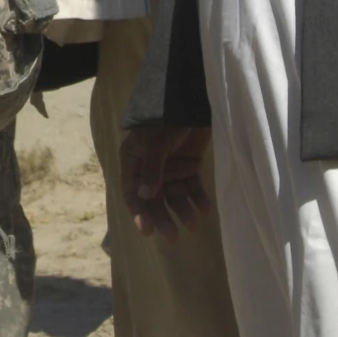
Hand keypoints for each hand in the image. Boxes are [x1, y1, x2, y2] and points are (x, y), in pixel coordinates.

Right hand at [119, 125, 210, 239]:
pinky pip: (192, 187)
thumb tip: (145, 196)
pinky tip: (205, 208)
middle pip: (155, 200)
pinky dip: (198, 198)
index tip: (147, 230)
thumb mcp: (155, 142)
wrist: (190, 100)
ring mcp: (170, 169)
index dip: (138, 212)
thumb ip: (152, 169)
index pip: (132, 193)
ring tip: (193, 224)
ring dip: (183, 210)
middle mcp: (151, 169)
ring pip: (175, 196)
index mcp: (134, 162)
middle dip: (163, 217)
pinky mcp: (189, 166)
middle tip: (173, 236)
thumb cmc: (165, 118)